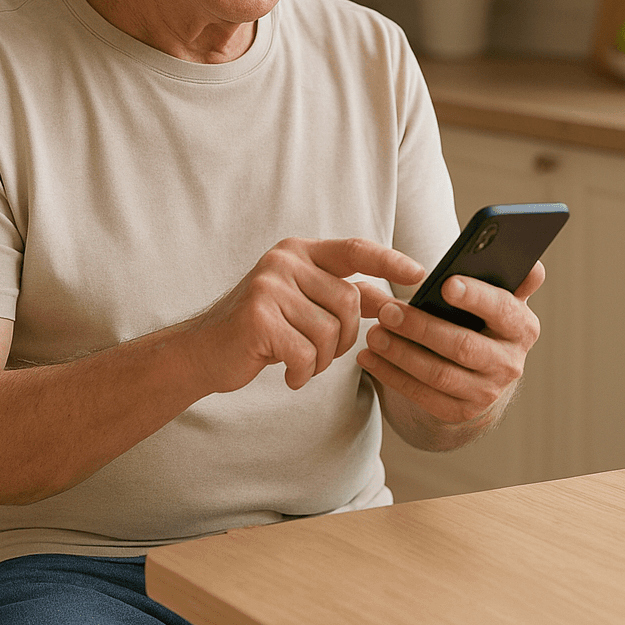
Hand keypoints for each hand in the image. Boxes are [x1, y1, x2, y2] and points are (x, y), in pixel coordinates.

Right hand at [189, 237, 424, 392]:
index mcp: (300, 252)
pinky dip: (303, 373)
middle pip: (348, 302)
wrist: (204, 351)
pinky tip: (288, 374)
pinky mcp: (258, 316)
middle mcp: (284, 261)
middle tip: (322, 353)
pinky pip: (306, 353)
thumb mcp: (304, 304)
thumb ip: (343, 296)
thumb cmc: (262, 328)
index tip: (419, 274)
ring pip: (329, 332)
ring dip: (322, 359)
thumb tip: (390, 300)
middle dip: (344, 338)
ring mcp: (269, 286)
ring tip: (299, 361)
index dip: (389, 260)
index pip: (354, 250)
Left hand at [357, 262, 542, 431]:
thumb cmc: (479, 318)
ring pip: (439, 374)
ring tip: (374, 334)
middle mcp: (510, 363)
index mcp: (522, 326)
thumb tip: (516, 252)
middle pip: (463, 345)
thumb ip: (499, 271)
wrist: (480, 370)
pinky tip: (370, 357)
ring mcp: (487, 392)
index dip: (476, 297)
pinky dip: (392, 376)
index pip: (502, 309)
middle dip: (421, 328)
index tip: (446, 284)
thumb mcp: (493, 295)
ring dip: (401, 354)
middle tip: (387, 311)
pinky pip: (422, 396)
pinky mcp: (461, 411)